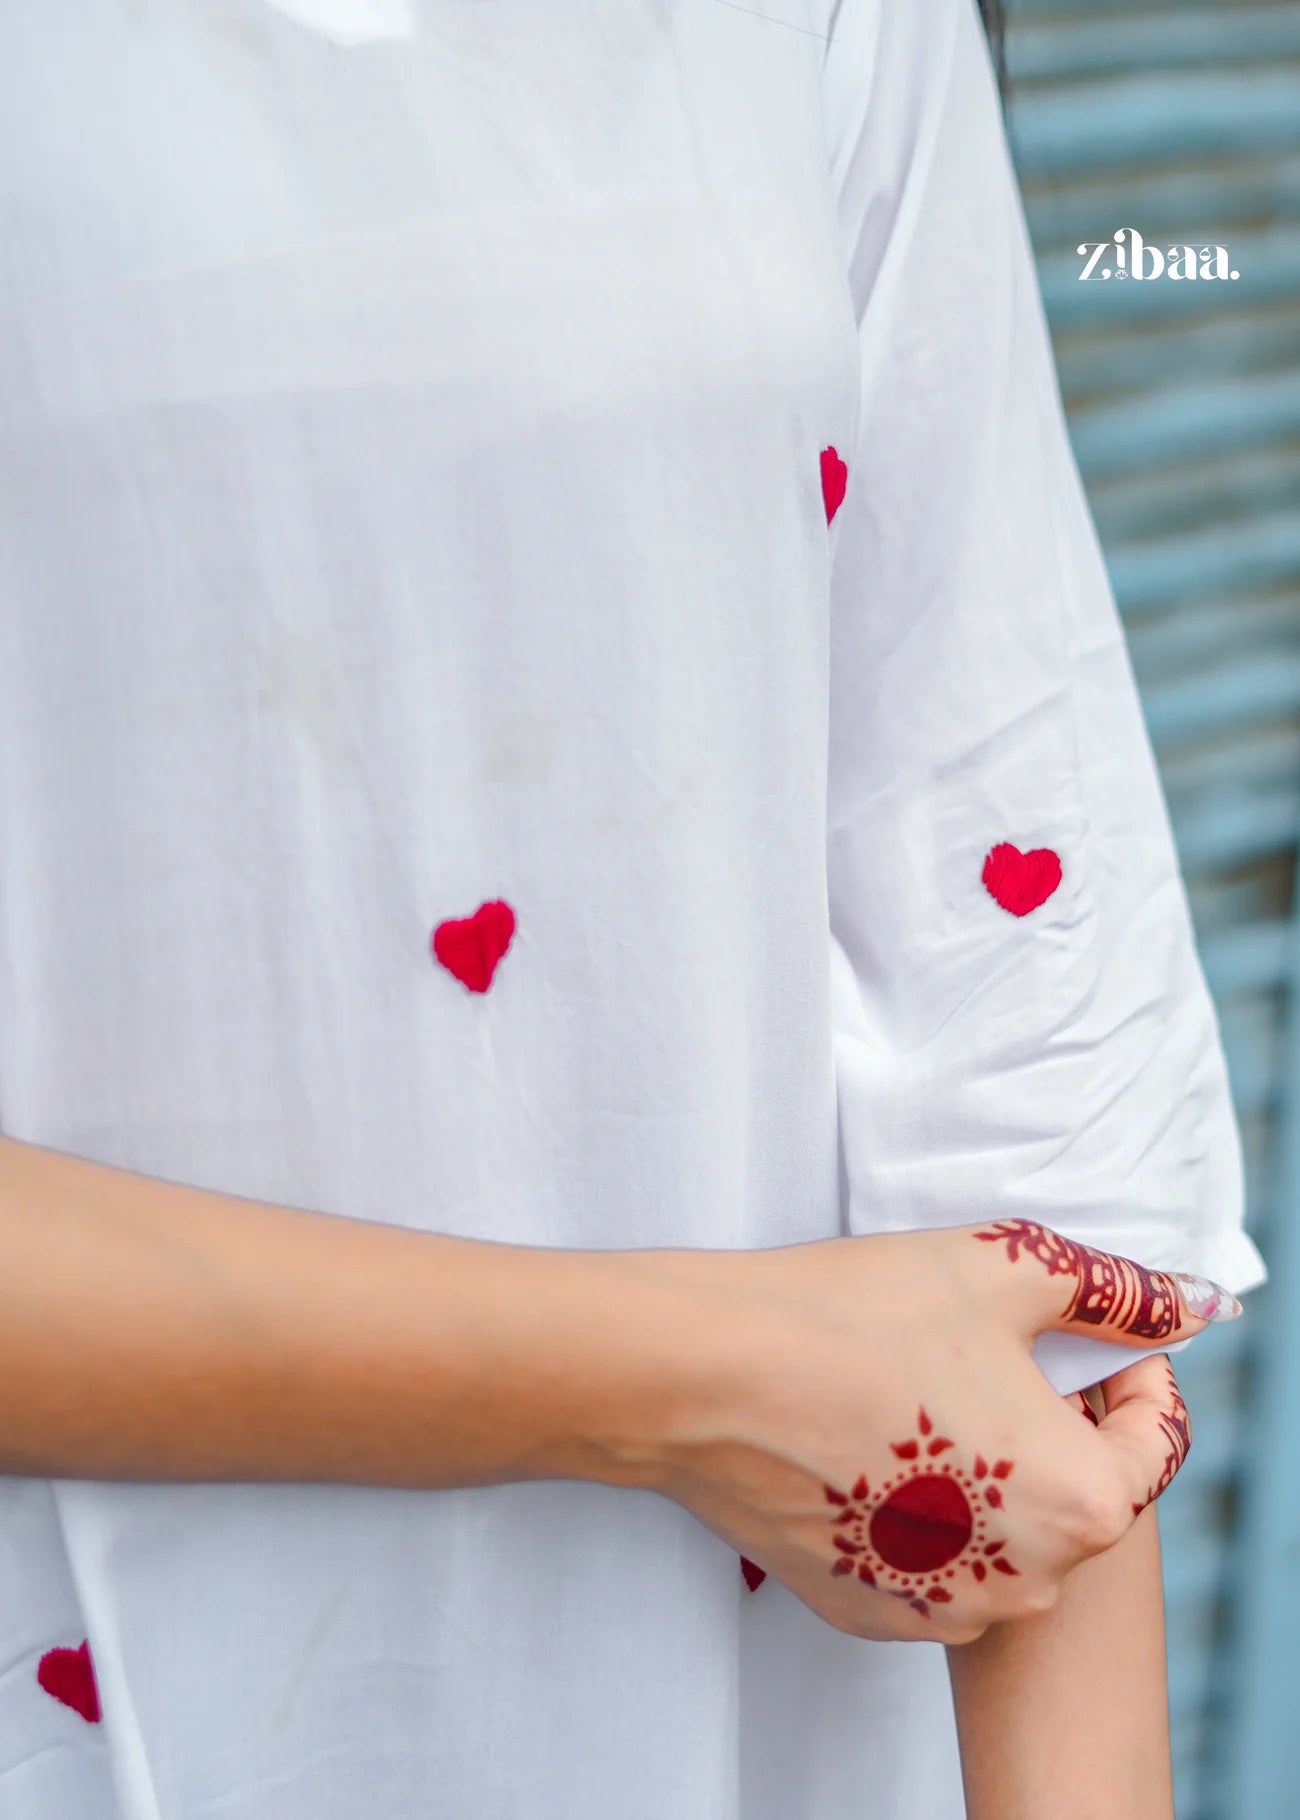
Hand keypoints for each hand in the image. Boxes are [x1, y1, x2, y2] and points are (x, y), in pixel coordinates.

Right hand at [643, 1219, 1235, 1644]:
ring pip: (1002, 1526)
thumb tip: (1182, 1303)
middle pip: (1073, 1483)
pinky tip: (865, 1444)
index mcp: (1080, 1501)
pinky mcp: (871, 1613)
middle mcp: (1026, 1580)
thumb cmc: (856, 1316)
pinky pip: (932, 1559)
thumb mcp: (1005, 1270)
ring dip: (981, 1467)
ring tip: (912, 1392)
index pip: (1153, 1435)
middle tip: (971, 1348)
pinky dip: (918, 1510)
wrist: (706, 1377)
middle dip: (1043, 1416)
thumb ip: (1113, 1294)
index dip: (1120, 1363)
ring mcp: (943, 1606)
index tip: (1063, 1325)